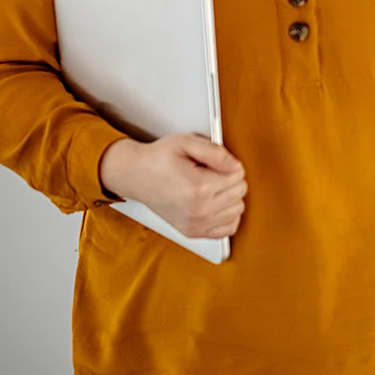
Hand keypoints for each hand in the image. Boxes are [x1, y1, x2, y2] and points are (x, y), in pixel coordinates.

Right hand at [99, 134, 247, 239]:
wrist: (135, 175)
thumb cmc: (159, 158)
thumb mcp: (186, 142)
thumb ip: (216, 152)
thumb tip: (236, 166)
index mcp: (198, 188)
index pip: (238, 175)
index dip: (229, 164)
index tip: (213, 162)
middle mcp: (199, 210)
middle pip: (239, 193)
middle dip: (230, 179)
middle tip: (210, 172)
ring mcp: (195, 224)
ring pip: (237, 210)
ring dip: (230, 197)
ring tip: (211, 187)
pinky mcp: (192, 232)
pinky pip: (228, 228)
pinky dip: (227, 216)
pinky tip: (216, 204)